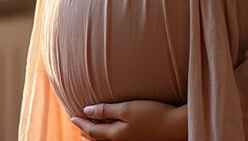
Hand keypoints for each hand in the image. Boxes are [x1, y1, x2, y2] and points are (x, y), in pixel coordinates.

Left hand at [69, 100, 185, 139]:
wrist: (176, 126)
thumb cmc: (152, 114)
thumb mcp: (127, 108)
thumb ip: (106, 110)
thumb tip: (86, 110)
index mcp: (115, 135)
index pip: (91, 131)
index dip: (80, 123)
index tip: (71, 116)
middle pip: (97, 139)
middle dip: (86, 131)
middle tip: (77, 123)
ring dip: (96, 134)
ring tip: (90, 129)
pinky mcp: (138, 140)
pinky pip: (116, 140)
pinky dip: (107, 135)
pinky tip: (112, 129)